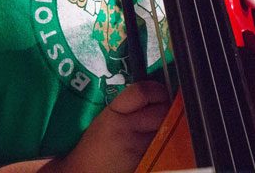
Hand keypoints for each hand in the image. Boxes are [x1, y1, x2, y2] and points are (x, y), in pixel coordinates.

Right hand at [50, 81, 169, 172]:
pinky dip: (164, 143)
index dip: (157, 90)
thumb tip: (154, 96)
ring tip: (162, 126)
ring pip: (165, 129)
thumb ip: (129, 106)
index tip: (160, 93)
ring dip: (168, 126)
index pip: (142, 91)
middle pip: (161, 110)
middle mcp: (125, 126)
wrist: (85, 171)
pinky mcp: (143, 161)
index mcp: (114, 111)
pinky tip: (157, 143)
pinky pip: (162, 147)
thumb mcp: (106, 118)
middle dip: (168, 109)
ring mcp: (136, 146)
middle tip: (166, 110)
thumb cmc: (95, 145)